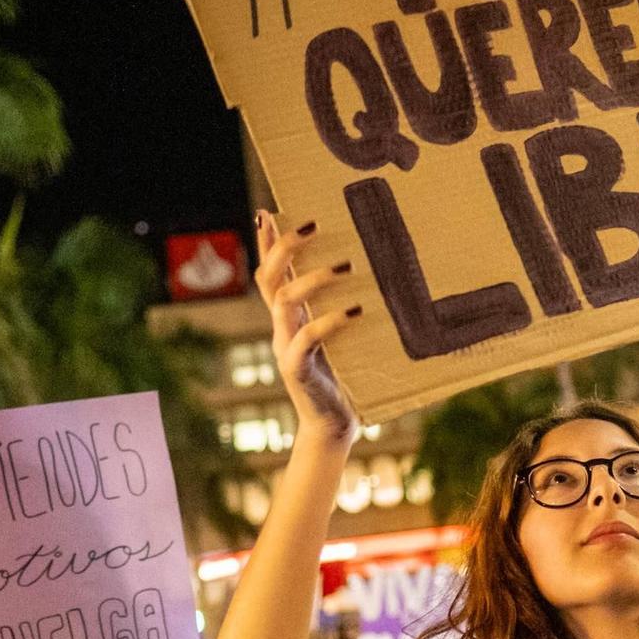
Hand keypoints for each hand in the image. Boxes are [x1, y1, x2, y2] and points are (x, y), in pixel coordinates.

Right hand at [255, 212, 358, 440]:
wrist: (334, 427)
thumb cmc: (347, 378)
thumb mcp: (343, 338)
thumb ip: (343, 309)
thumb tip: (372, 274)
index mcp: (288, 319)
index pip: (270, 272)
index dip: (266, 243)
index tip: (268, 212)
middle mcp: (281, 329)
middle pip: (269, 278)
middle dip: (284, 247)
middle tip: (312, 224)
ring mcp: (285, 348)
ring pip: (283, 301)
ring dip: (312, 278)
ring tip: (345, 265)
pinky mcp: (297, 370)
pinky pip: (307, 337)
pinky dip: (330, 320)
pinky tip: (355, 310)